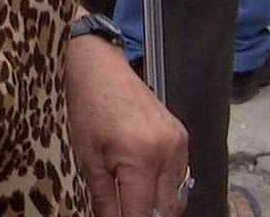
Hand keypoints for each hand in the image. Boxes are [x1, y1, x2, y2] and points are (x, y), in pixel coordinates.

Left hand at [65, 34, 189, 216]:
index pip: (143, 213)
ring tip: (133, 201)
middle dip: (144, 215)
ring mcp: (179, 143)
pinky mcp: (182, 136)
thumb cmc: (88, 107)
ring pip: (176, 197)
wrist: (99, 67)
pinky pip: (181, 177)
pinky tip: (144, 185)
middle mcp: (168, 151)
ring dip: (157, 207)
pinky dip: (166, 189)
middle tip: (124, 211)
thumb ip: (103, 199)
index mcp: (141, 157)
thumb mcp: (87, 159)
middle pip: (165, 209)